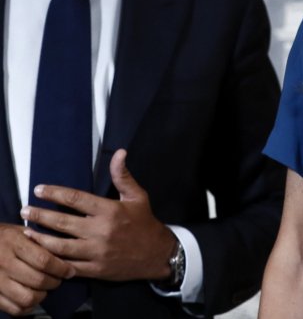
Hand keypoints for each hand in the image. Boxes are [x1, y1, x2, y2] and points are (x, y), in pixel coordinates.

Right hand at [0, 223, 73, 315]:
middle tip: (59, 280)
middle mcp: (5, 263)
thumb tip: (63, 252)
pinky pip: (13, 309)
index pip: (44, 260)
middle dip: (54, 282)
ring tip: (45, 290)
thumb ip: (40, 240)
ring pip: (26, 298)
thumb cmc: (3, 236)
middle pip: (38, 280)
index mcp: (15, 244)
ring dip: (41, 296)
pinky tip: (32, 298)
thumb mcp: (20, 231)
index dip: (60, 268)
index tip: (70, 271)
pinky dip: (27, 307)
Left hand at [21, 149, 176, 281]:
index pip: (76, 199)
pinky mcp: (94, 269)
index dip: (55, 193)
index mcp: (109, 211)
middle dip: (40, 215)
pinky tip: (42, 254)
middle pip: (62, 222)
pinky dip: (52, 261)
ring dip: (41, 238)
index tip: (39, 189)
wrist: (156, 254)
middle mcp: (100, 231)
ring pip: (60, 246)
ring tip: (26, 231)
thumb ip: (123, 175)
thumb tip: (119, 153)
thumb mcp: (137, 196)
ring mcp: (96, 252)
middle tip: (25, 210)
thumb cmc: (145, 222)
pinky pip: (67, 266)